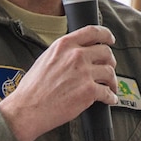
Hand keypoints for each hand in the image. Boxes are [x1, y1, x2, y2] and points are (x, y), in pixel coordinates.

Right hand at [0, 25, 116, 140]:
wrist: (28, 108)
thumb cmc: (32, 89)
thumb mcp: (45, 59)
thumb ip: (63, 53)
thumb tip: (76, 54)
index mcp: (64, 45)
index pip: (92, 32)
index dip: (106, 35)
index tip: (110, 39)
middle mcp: (76, 56)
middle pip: (106, 52)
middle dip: (110, 61)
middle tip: (108, 68)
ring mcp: (84, 73)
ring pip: (109, 72)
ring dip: (112, 80)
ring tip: (110, 86)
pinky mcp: (88, 91)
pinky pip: (108, 92)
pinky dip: (111, 97)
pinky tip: (109, 99)